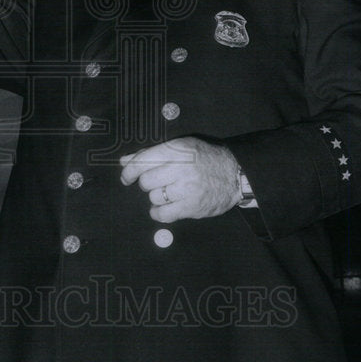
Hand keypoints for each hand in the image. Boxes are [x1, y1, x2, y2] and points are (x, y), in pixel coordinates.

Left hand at [119, 137, 241, 220]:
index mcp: (178, 150)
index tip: (126, 177)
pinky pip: (163, 214)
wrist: (235, 174)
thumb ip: (152, 153)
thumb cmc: (206, 159)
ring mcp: (187, 189)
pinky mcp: (192, 207)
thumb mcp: (181, 147)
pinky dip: (158, 212)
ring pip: (154, 197)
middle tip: (156, 182)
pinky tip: (163, 207)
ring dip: (156, 196)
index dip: (129, 171)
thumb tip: (125, 161)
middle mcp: (182, 168)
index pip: (143, 161)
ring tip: (168, 192)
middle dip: (147, 183)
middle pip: (146, 181)